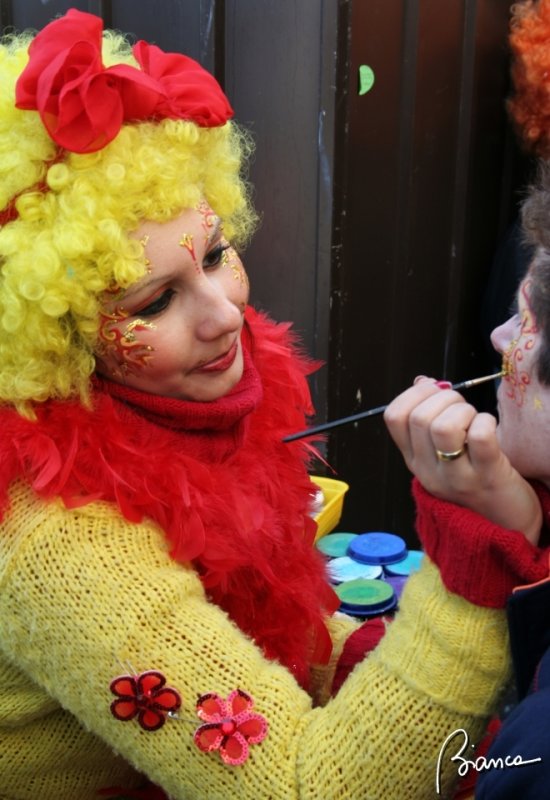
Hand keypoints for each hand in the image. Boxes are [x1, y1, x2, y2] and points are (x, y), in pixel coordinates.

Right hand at [383, 377, 541, 544]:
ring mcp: (456, 477)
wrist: (506, 526)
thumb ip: (429, 420)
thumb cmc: (475, 481)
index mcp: (414, 460)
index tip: (434, 391)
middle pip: (419, 417)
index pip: (394, 417)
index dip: (413, 394)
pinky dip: (486, 422)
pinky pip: (480, 437)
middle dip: (444, 398)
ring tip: (474, 419)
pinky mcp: (487, 478)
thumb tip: (422, 381)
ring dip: (463, 410)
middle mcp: (429, 471)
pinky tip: (490, 428)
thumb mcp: (442, 454)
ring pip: (443, 426)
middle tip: (461, 407)